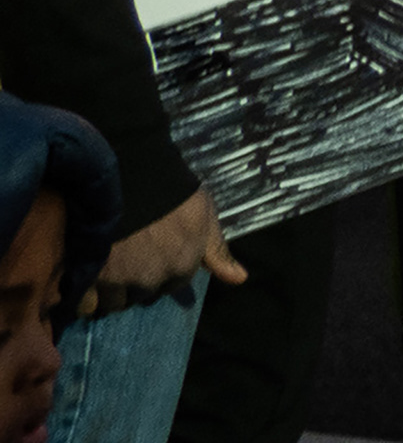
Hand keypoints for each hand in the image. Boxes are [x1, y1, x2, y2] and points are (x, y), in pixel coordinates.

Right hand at [87, 188, 239, 315]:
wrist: (132, 176)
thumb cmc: (174, 192)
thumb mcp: (205, 217)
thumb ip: (217, 252)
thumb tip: (240, 279)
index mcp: (182, 268)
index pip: (171, 286)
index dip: (160, 272)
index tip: (151, 256)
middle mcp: (152, 280)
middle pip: (141, 296)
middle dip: (134, 283)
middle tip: (126, 258)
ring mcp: (119, 281)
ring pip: (112, 303)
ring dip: (108, 292)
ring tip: (105, 268)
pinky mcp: (89, 277)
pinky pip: (84, 303)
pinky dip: (84, 295)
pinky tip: (87, 277)